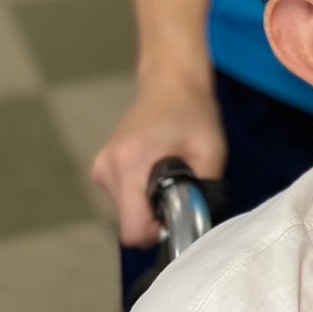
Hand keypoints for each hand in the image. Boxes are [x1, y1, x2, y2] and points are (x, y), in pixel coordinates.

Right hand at [91, 71, 226, 246]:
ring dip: (148, 204)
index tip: (177, 213)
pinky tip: (155, 170)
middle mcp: (107, 168)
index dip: (157, 231)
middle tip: (180, 188)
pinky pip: (123, 199)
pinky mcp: (102, 167)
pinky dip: (140, 194)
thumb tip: (199, 227)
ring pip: (125, 212)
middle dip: (155, 216)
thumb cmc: (194, 113)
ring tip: (169, 173)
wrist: (171, 80)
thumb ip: (204, 192)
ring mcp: (100, 167)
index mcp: (129, 164)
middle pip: (128, 224)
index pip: (132, 231)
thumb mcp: (211, 152)